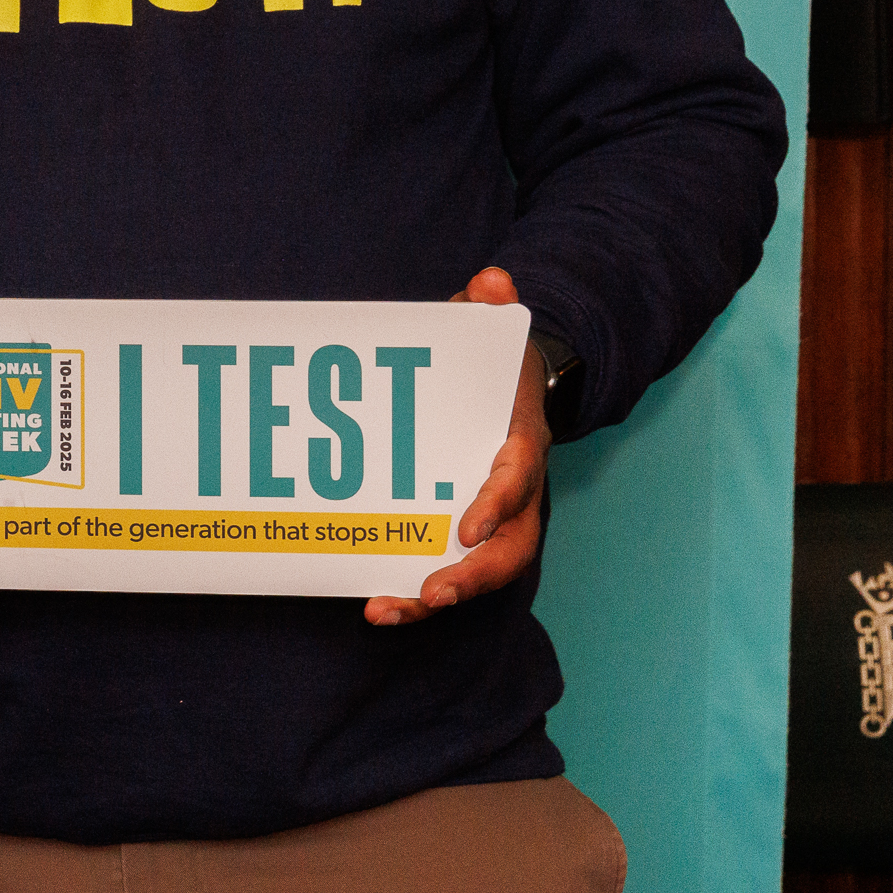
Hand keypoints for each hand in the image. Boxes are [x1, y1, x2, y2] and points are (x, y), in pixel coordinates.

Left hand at [368, 267, 551, 626]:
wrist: (503, 396)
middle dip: (473, 575)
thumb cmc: (491, 367)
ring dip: (434, 597)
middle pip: (508, 548)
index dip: (496, 504)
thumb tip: (488, 283)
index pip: (518, 479)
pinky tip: (371, 605)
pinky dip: (411, 594)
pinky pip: (442, 572)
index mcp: (521, 445)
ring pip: (476, 573)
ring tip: (387, 610)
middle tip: (433, 592)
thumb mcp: (492, 333)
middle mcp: (513, 496)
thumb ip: (488, 307)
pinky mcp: (455, 538)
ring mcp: (487, 523)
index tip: (465, 527)